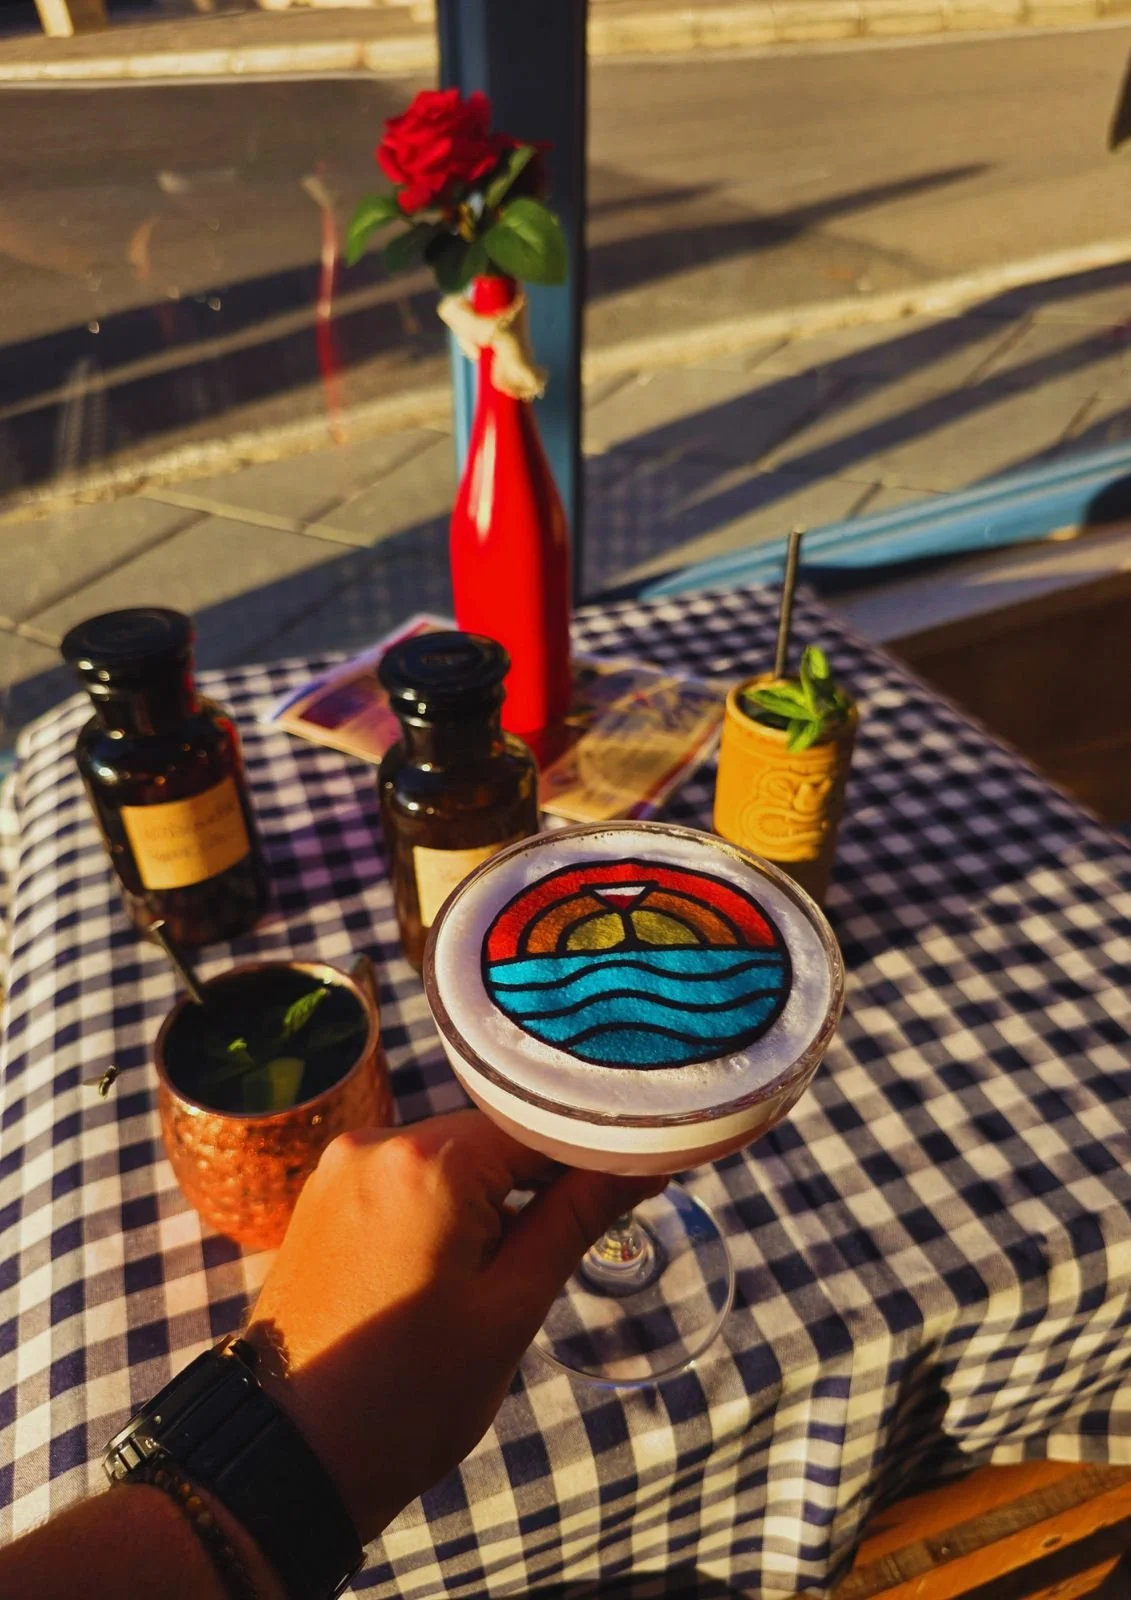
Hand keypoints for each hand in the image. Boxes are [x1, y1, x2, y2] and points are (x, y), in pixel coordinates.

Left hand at [247, 1109, 664, 1543]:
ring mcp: (341, 1166)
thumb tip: (644, 1162)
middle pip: (492, 1135)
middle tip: (580, 1237)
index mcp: (427, 1161)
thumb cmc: (407, 1397)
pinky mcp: (323, 1196)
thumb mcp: (509, 1309)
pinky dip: (445, 1206)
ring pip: (450, 1156)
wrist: (283, 1460)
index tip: (641, 1180)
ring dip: (492, 1195)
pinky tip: (459, 1266)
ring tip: (509, 1270)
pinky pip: (406, 1177)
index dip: (595, 1151)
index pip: (540, 1122)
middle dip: (541, 1178)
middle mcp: (376, 1141)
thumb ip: (575, 1219)